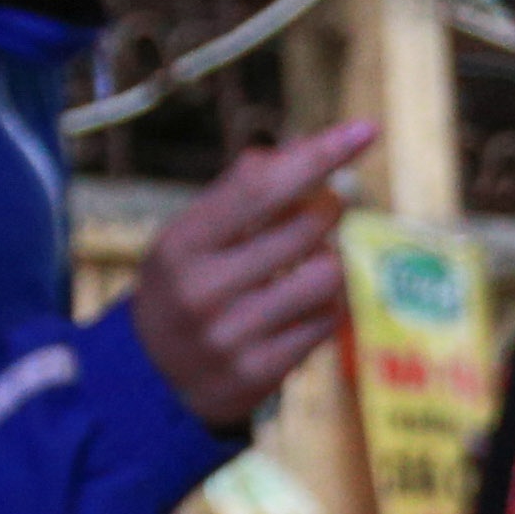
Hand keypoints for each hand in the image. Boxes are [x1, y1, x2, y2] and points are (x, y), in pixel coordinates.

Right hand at [134, 120, 377, 428]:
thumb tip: (301, 150)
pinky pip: (326, 322)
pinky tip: (301, 308)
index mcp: (181, 244)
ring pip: (327, 275)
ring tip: (310, 262)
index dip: (318, 155)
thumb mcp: (191, 237)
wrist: (149, 384)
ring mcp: (231, 335)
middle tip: (323, 207)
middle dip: (328, 209)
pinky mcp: (259, 373)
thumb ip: (241, 194)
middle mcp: (203, 289)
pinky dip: (325, 306)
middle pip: (306, 228)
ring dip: (330, 261)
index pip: (261, 186)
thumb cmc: (183, 289)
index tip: (365, 129)